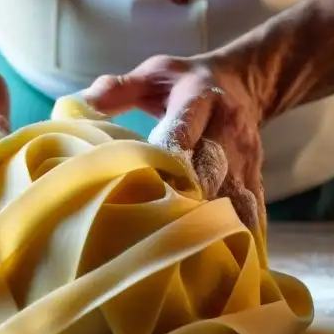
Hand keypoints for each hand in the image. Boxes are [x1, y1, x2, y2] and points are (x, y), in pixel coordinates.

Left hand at [80, 55, 266, 238]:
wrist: (245, 81)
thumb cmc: (184, 82)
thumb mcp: (154, 73)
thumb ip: (119, 88)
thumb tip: (78, 104)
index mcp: (199, 99)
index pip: (183, 129)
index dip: (168, 157)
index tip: (150, 183)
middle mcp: (228, 128)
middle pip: (211, 167)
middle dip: (189, 197)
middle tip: (162, 229)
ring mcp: (246, 154)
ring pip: (233, 192)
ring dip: (213, 222)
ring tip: (191, 253)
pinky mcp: (256, 174)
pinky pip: (252, 207)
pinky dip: (241, 234)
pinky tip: (228, 260)